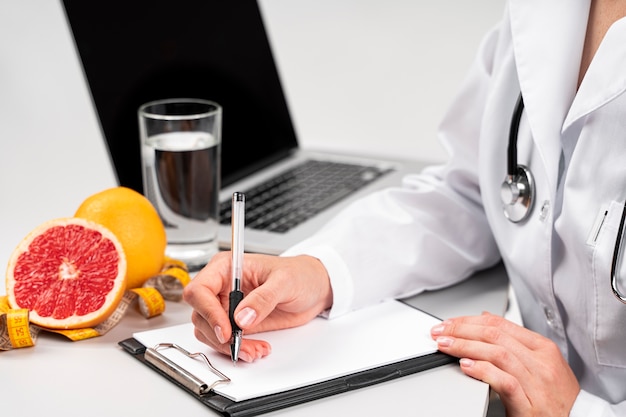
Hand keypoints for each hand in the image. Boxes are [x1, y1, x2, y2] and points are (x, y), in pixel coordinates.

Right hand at [183, 252, 332, 362]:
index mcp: (226, 268)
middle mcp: (222, 287)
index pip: (200, 290)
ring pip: (209, 332)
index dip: (207, 312)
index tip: (225, 330)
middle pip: (200, 315)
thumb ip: (263, 298)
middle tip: (240, 345)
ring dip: (228, 347)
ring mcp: (227, 306)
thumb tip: (242, 317)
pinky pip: (224, 341)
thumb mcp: (285, 281)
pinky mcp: (236, 323)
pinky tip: (256, 348)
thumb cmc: (300, 274)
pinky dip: (237, 350)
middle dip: (219, 335)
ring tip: (254, 349)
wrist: (314, 288)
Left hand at [430, 312, 579, 416]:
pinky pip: (505, 382)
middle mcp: (542, 363)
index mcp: (543, 349)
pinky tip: (466, 366)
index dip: (469, 320)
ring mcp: (538, 384)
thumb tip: (486, 317)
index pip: (501, 324)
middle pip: (495, 335)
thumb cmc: (556, 398)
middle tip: (440, 332)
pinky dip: (483, 371)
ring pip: (498, 354)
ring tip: (446, 345)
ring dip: (466, 346)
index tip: (449, 323)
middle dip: (462, 330)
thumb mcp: (540, 364)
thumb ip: (514, 342)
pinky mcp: (531, 407)